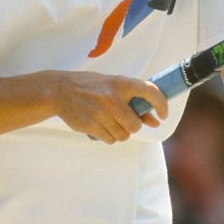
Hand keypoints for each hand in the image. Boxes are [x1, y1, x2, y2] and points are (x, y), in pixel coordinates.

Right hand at [50, 70, 168, 142]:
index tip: (163, 115)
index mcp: (121, 83)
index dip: (161, 104)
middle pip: (135, 125)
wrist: (60, 90)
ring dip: (119, 133)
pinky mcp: (91, 125)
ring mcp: (101, 112)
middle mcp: (112, 98)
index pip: (149, 91)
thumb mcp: (114, 87)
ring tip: (109, 122)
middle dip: (132, 127)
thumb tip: (155, 121)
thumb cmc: (92, 87)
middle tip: (123, 121)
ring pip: (123, 135)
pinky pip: (110, 140)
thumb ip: (134, 102)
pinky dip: (108, 136)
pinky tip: (100, 126)